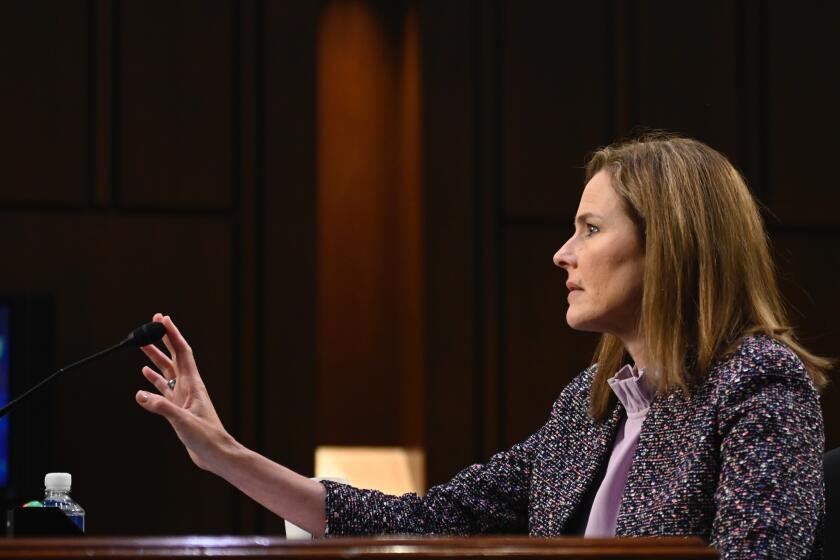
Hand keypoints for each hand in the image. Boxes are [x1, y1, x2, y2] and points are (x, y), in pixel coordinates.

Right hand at [135, 313, 235, 470]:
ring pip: (167, 371)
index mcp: (193, 384)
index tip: (161, 319)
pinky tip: (145, 375)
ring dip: (155, 357)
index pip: (181, 352)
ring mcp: (183, 396)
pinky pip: (164, 388)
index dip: (172, 334)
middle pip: (174, 356)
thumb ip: (161, 407)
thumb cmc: (206, 437)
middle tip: (151, 324)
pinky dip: (154, 379)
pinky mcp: (178, 408)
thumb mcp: (182, 421)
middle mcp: (188, 386)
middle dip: (163, 339)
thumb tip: (140, 394)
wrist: (216, 453)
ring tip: (142, 345)